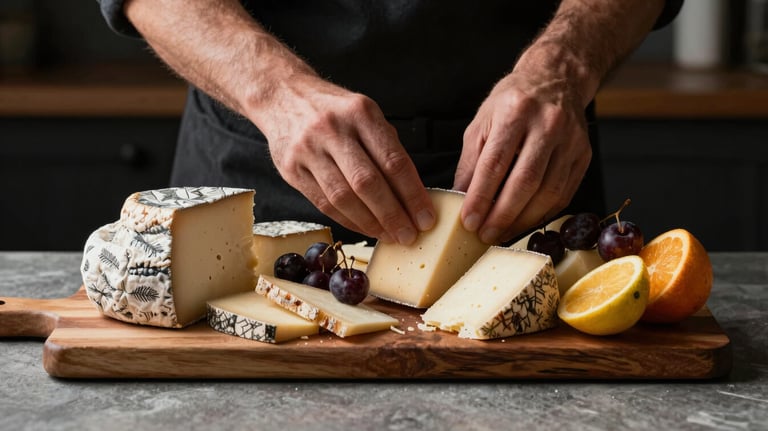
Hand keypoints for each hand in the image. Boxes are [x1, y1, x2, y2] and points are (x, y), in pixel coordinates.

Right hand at [250, 73, 435, 243]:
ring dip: (370, 223)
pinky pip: (323, 204)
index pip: (393, 161)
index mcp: (360, 113)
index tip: (426, 218)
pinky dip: (348, 221)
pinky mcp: (290, 169)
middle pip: (368, 183)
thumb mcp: (364, 113)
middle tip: (409, 236)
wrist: (282, 95)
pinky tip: (365, 228)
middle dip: (393, 215)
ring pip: (344, 198)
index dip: (413, 194)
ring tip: (389, 236)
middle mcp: (332, 129)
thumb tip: (411, 194)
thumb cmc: (333, 110)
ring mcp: (308, 150)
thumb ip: (386, 147)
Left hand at [453, 71, 591, 243]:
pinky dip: (542, 214)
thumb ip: (471, 162)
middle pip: (525, 181)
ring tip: (502, 233)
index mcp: (516, 111)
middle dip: (502, 215)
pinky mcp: (584, 154)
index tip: (468, 221)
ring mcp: (570, 140)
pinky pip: (563, 194)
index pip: (495, 163)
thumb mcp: (483, 122)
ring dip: (522, 220)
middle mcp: (547, 124)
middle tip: (485, 235)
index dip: (481, 197)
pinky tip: (524, 222)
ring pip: (548, 192)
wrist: (556, 79)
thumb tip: (460, 199)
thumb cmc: (513, 102)